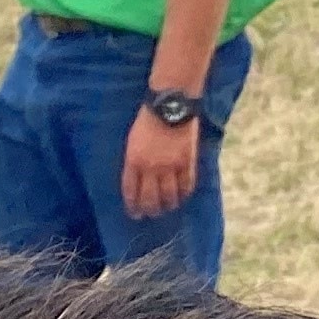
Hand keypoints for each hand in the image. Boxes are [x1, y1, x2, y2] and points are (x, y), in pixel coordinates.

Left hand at [123, 98, 202, 217]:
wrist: (171, 104)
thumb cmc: (148, 119)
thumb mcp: (133, 141)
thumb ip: (135, 161)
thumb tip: (139, 179)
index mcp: (133, 161)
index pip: (131, 191)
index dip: (133, 206)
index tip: (135, 213)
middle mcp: (150, 168)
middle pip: (150, 199)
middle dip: (150, 210)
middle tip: (151, 213)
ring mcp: (170, 166)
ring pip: (169, 196)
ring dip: (167, 205)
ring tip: (167, 207)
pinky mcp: (187, 162)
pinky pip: (186, 185)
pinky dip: (184, 194)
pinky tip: (182, 197)